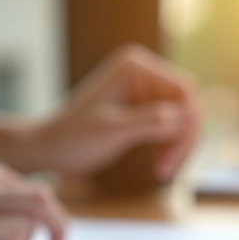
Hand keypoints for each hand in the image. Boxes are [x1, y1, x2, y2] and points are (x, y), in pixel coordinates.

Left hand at [0, 45, 200, 180]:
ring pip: (180, 118)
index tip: (175, 160)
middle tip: (169, 171)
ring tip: (163, 172)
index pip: (182, 91)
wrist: (50, 148)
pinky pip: (168, 125)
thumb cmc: (73, 139)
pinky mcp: (140, 106)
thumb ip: (151, 121)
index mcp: (135, 67)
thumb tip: (189, 116)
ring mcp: (142, 88)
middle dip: (183, 139)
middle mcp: (142, 71)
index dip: (187, 126)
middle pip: (185, 105)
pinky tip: (160, 166)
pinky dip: (167, 146)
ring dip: (177, 146)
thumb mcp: (113, 131)